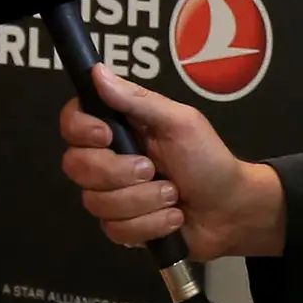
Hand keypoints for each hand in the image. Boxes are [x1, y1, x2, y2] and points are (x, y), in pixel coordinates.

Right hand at [59, 66, 285, 261]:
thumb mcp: (181, 122)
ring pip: (96, 202)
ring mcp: (112, 195)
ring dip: (143, 201)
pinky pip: (115, 230)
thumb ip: (138, 100)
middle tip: (153, 169)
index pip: (73, 122)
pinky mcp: (121, 226)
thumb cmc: (208, 159)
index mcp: (120, 128)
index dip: (81, 130)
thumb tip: (98, 71)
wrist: (230, 209)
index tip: (106, 135)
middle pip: (76, 165)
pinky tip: (171, 217)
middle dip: (118, 173)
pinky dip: (151, 224)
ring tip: (172, 194)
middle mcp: (108, 160)